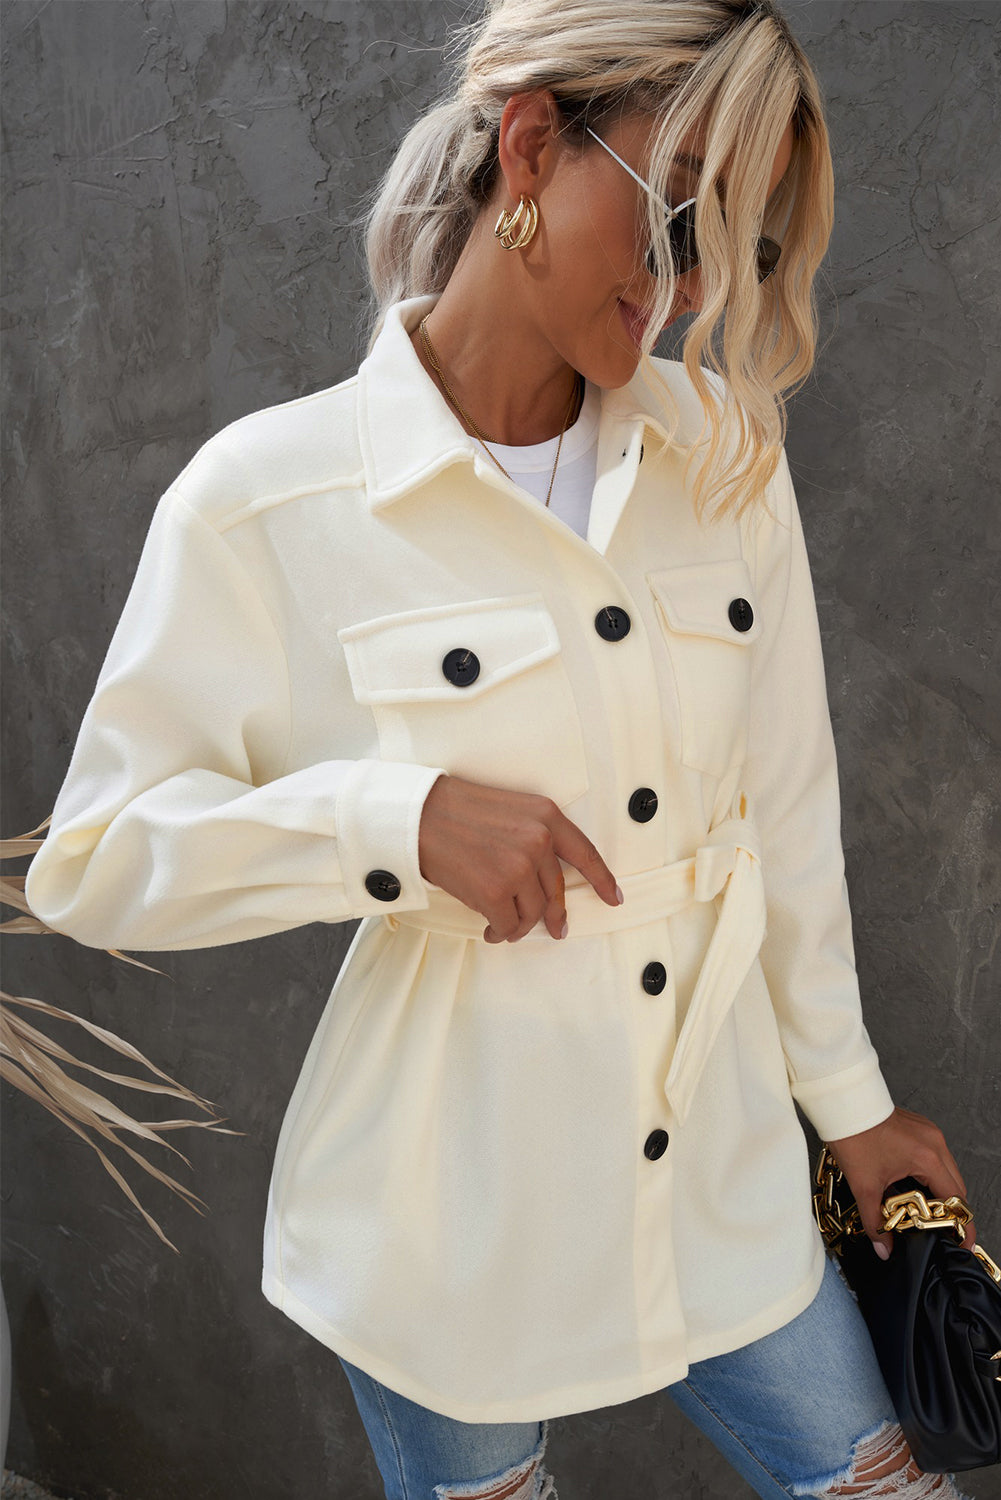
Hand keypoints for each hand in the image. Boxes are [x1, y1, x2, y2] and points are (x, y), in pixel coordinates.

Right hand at [417, 774, 622, 942]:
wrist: (417, 815)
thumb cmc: (456, 812)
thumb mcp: (510, 810)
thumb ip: (534, 836)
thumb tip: (545, 879)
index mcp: (546, 816)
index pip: (586, 853)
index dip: (603, 880)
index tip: (613, 898)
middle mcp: (538, 840)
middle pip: (555, 891)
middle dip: (554, 915)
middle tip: (556, 929)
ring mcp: (518, 867)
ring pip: (533, 912)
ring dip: (521, 925)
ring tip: (504, 926)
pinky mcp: (495, 892)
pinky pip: (508, 924)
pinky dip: (500, 932)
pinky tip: (490, 929)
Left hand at [827, 1105, 976, 1259]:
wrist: (843, 1105)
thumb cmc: (854, 1136)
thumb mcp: (864, 1186)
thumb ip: (875, 1222)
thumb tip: (883, 1247)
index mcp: (928, 1158)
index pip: (956, 1198)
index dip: (961, 1224)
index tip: (962, 1241)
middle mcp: (935, 1143)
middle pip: (957, 1186)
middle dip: (952, 1210)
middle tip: (942, 1229)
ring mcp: (930, 1133)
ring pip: (948, 1170)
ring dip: (942, 1191)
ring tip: (928, 1210)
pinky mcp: (921, 1128)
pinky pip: (937, 1156)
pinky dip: (933, 1174)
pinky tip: (917, 1185)